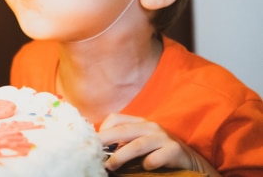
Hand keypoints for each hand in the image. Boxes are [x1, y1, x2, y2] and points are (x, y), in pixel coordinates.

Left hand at [98, 113, 219, 175]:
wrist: (193, 162)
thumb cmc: (160, 153)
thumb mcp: (141, 144)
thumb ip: (123, 143)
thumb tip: (100, 151)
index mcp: (139, 123)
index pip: (115, 119)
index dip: (102, 130)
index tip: (94, 143)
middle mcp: (150, 126)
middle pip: (122, 131)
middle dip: (105, 141)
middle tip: (93, 152)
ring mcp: (163, 137)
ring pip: (136, 145)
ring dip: (120, 157)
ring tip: (110, 167)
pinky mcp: (174, 150)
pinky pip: (155, 158)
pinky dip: (147, 164)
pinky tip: (145, 169)